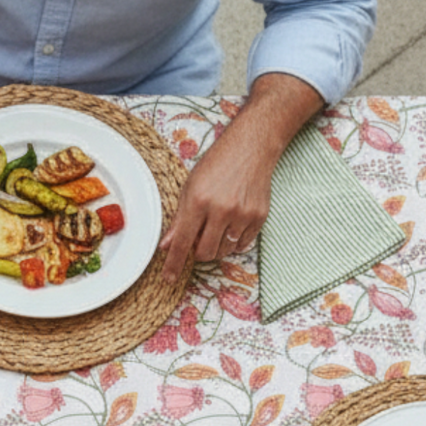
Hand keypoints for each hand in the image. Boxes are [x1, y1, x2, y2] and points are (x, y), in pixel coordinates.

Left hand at [158, 127, 274, 284]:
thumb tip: (166, 246)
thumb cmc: (217, 165)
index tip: (168, 279)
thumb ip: (179, 219)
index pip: (181, 243)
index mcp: (198, 202)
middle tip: (199, 236)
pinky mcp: (259, 216)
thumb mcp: (190, 188)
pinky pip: (242, 245)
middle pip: (204, 253)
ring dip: (216, 247)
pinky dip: (233, 242)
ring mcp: (243, 214)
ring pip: (223, 252)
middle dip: (198, 252)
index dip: (173, 265)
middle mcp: (221, 210)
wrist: (252, 146)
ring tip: (216, 226)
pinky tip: (232, 225)